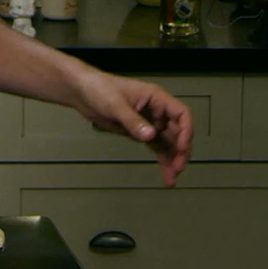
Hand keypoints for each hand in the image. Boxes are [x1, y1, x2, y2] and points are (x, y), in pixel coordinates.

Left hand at [74, 74, 193, 185]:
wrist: (82, 91)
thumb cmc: (99, 89)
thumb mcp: (115, 105)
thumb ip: (133, 121)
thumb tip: (150, 136)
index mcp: (156, 98)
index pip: (181, 114)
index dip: (185, 131)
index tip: (181, 148)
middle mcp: (157, 111)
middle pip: (177, 132)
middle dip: (180, 151)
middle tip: (177, 169)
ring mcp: (149, 122)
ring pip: (168, 142)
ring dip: (172, 159)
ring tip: (172, 179)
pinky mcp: (139, 132)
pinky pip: (156, 146)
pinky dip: (161, 159)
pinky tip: (165, 173)